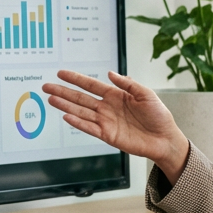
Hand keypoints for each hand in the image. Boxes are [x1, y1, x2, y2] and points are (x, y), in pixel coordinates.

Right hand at [43, 70, 190, 182]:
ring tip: (51, 98)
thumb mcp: (147, 95)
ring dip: (65, 105)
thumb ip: (128, 84)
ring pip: (81, 112)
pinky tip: (66, 116)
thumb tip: (110, 73)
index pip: (92, 85)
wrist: (165, 139)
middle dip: (64, 91)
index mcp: (116, 96)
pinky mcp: (107, 135)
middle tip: (47, 85)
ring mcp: (106, 121)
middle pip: (81, 98)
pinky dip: (78, 122)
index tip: (61, 73)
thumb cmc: (159, 116)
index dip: (76, 79)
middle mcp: (108, 108)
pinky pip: (89, 127)